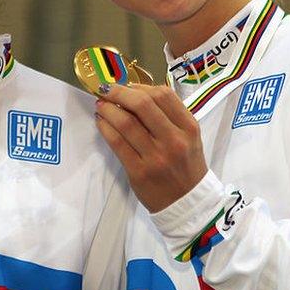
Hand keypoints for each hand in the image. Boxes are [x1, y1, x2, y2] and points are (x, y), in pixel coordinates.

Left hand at [95, 84, 206, 212]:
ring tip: (101, 105)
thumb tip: (134, 92)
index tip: (127, 86)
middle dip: (119, 92)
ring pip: (125, 122)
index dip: (140, 86)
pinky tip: (101, 122)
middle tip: (106, 90)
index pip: (163, 95)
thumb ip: (168, 116)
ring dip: (107, 109)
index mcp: (189, 128)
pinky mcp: (138, 171)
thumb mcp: (189, 138)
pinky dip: (105, 127)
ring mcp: (156, 157)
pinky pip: (116, 143)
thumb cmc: (186, 166)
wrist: (188, 203)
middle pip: (142, 104)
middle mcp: (174, 140)